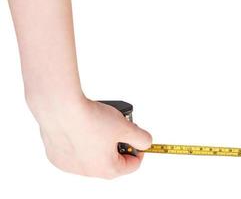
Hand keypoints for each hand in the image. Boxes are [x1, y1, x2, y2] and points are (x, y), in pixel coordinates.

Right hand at [33, 98, 151, 178]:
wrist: (61, 108)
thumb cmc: (91, 119)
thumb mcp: (126, 127)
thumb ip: (142, 138)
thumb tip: (145, 143)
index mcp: (107, 169)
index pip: (132, 165)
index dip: (138, 150)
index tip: (136, 139)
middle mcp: (87, 171)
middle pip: (111, 161)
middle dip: (117, 145)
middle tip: (118, 129)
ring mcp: (69, 165)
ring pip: (91, 156)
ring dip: (99, 143)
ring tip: (99, 125)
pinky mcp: (55, 155)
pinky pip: (73, 151)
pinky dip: (80, 142)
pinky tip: (82, 127)